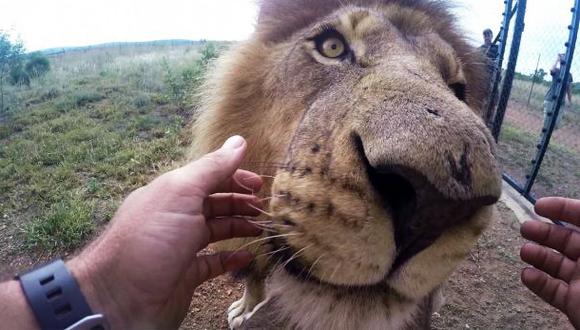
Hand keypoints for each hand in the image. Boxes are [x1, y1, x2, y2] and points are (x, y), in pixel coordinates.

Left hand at [69, 136, 262, 328]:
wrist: (120, 298)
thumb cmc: (151, 239)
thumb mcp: (182, 193)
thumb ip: (212, 168)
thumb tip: (239, 141)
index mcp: (172, 192)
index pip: (208, 176)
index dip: (234, 177)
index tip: (260, 185)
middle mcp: (175, 217)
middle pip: (213, 203)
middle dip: (240, 202)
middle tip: (264, 209)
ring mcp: (180, 247)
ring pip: (215, 231)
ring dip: (239, 227)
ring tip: (261, 229)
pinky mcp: (185, 276)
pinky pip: (213, 263)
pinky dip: (231, 258)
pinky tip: (247, 257)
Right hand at [520, 197, 579, 328]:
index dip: (562, 209)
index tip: (538, 206)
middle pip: (566, 240)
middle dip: (543, 232)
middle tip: (523, 228)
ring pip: (556, 264)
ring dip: (537, 255)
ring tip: (524, 252)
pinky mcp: (573, 303)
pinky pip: (552, 290)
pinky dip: (537, 282)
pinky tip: (526, 274)